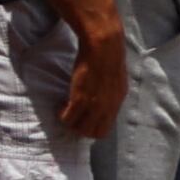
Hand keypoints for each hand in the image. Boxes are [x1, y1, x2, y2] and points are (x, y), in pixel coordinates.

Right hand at [56, 20, 125, 138]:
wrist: (104, 46)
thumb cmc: (108, 57)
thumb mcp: (116, 80)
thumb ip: (110, 94)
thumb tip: (103, 102)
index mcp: (118, 101)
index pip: (105, 129)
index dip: (92, 128)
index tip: (84, 119)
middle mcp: (108, 106)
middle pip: (93, 133)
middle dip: (80, 129)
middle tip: (73, 117)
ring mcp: (95, 104)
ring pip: (79, 129)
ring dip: (70, 123)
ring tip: (66, 111)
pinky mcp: (80, 98)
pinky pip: (67, 118)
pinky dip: (62, 115)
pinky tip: (61, 106)